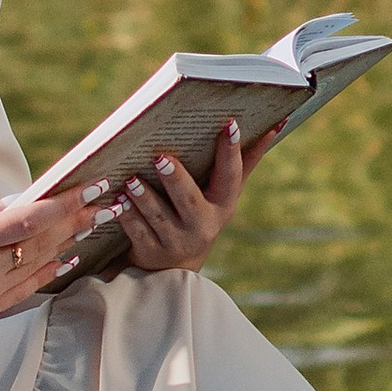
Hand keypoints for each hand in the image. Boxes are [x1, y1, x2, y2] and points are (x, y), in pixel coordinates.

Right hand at [0, 188, 95, 342]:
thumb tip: (15, 203)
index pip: (30, 219)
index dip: (65, 203)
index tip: (91, 186)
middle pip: (42, 241)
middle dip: (75, 218)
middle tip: (103, 200)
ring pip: (38, 264)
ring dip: (69, 241)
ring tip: (94, 222)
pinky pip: (26, 288)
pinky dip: (48, 271)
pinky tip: (66, 257)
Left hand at [103, 117, 265, 275]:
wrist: (175, 267)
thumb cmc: (203, 213)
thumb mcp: (225, 193)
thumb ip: (246, 160)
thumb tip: (275, 123)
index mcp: (224, 205)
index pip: (231, 176)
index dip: (231, 151)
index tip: (229, 124)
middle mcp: (203, 225)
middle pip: (189, 200)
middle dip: (175, 179)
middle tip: (161, 158)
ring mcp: (176, 240)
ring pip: (158, 216)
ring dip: (143, 197)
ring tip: (130, 178)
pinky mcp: (150, 251)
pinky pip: (136, 231)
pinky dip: (126, 215)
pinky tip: (116, 199)